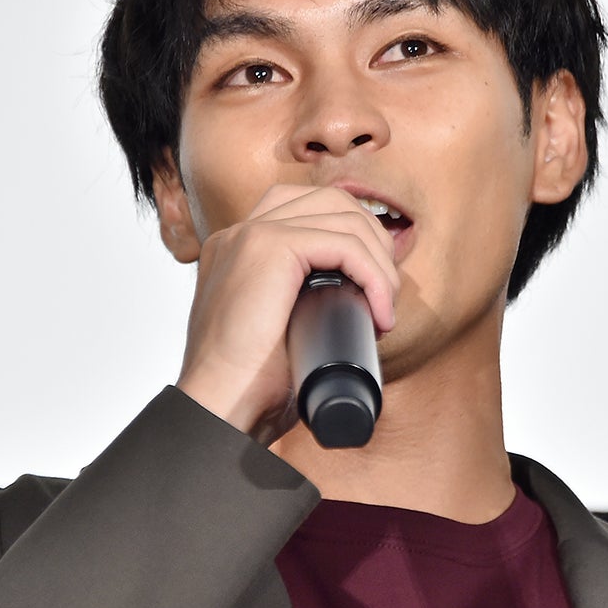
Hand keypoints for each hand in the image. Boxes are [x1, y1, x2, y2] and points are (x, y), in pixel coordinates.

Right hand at [176, 185, 399, 445]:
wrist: (221, 407)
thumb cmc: (251, 388)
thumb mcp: (279, 336)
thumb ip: (301, 312)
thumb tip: (356, 310)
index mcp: (238, 249)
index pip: (307, 211)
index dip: (352, 238)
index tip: (374, 288)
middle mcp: (241, 233)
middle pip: (329, 200)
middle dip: (372, 238)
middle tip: (386, 293)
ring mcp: (251, 234)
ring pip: (343, 217)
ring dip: (380, 262)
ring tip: (385, 308)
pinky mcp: (269, 247)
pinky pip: (344, 243)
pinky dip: (374, 275)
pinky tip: (381, 311)